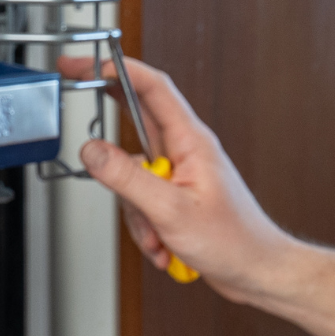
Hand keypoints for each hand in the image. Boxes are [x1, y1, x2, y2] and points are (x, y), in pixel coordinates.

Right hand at [56, 53, 293, 302]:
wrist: (257, 271)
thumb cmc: (234, 241)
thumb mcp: (171, 210)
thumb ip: (127, 177)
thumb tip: (92, 150)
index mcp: (191, 141)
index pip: (152, 88)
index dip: (118, 69)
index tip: (87, 64)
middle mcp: (185, 150)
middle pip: (136, 119)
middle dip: (107, 121)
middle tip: (77, 94)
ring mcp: (179, 173)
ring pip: (132, 174)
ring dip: (136, 210)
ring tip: (158, 234)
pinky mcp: (175, 196)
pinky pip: (142, 201)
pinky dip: (146, 227)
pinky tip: (164, 245)